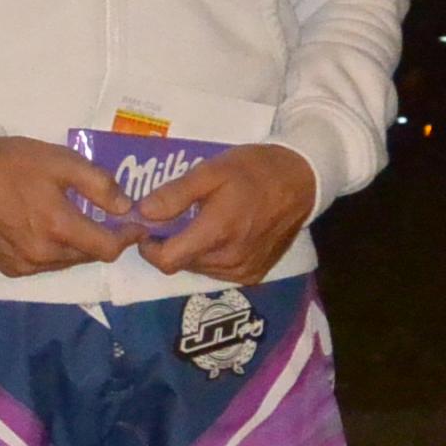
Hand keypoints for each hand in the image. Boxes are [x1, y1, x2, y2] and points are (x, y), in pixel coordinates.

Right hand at [0, 136, 139, 275]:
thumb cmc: (14, 164)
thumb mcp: (62, 160)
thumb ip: (99, 184)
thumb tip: (125, 208)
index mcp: (58, 226)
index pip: (108, 248)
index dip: (126, 237)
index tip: (134, 224)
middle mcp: (43, 254)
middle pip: (89, 256)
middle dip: (100, 238)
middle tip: (100, 216)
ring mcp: (24, 265)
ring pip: (67, 262)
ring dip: (76, 246)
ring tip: (68, 220)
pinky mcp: (9, 268)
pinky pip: (44, 265)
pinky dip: (52, 251)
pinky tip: (42, 230)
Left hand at [135, 142, 319, 284]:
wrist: (303, 181)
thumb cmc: (255, 170)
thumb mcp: (211, 171)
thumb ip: (175, 194)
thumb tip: (143, 213)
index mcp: (217, 233)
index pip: (166, 261)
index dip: (149, 247)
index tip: (148, 228)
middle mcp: (230, 261)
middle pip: (181, 264)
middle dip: (171, 243)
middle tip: (177, 217)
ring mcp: (245, 271)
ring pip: (200, 269)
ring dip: (192, 250)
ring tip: (202, 221)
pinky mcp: (256, 275)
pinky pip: (220, 272)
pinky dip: (213, 256)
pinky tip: (222, 233)